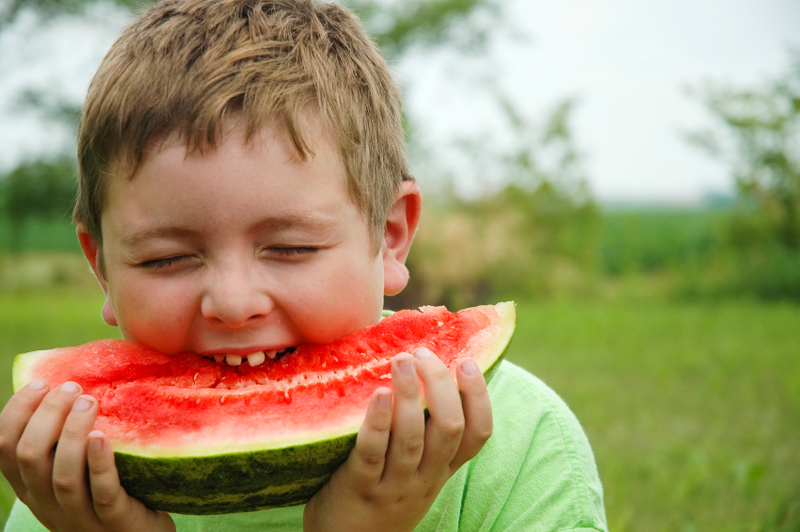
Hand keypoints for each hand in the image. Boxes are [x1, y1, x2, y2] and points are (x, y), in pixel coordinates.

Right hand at [0, 379, 174, 531]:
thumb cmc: (107, 496)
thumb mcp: (75, 472)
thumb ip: (63, 441)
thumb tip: (65, 386)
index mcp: (33, 488)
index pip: (4, 450)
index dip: (15, 413)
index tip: (40, 383)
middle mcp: (49, 503)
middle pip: (31, 457)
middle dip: (47, 416)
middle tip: (72, 388)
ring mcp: (81, 516)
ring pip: (63, 476)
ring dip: (72, 434)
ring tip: (88, 402)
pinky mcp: (115, 521)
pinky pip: (102, 493)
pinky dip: (99, 464)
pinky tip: (102, 436)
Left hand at [304, 348, 492, 531]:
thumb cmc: (380, 494)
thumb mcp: (415, 471)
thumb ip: (425, 433)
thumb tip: (429, 372)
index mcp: (441, 469)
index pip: (477, 435)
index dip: (479, 398)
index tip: (468, 363)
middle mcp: (424, 477)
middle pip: (448, 428)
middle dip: (441, 385)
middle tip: (424, 353)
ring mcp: (393, 484)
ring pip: (412, 438)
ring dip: (410, 395)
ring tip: (402, 359)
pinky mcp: (358, 487)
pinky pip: (373, 452)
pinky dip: (377, 422)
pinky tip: (378, 393)